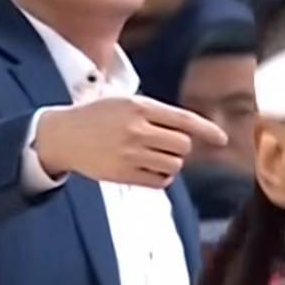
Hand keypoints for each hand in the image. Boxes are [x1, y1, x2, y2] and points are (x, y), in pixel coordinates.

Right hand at [34, 95, 227, 187]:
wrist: (62, 135)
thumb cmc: (97, 118)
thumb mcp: (124, 103)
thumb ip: (155, 114)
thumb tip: (191, 134)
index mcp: (139, 106)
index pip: (183, 120)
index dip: (207, 130)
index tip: (223, 140)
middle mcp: (136, 129)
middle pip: (183, 145)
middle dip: (180, 148)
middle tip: (162, 145)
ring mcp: (130, 152)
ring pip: (174, 165)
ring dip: (170, 163)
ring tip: (151, 156)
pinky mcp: (124, 173)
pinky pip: (160, 181)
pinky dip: (160, 178)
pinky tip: (146, 169)